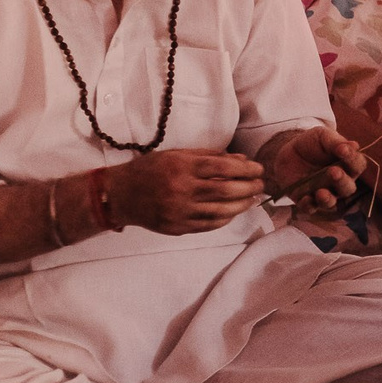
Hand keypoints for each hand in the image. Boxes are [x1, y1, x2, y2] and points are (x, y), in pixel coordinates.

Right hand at [106, 148, 268, 234]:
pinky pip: (210, 225)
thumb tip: (242, 160)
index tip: (259, 169)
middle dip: (250, 187)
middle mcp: (181, 190)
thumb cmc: (150, 170)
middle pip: (227, 191)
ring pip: (222, 211)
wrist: (120, 195)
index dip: (247, 169)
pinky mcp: (177, 227)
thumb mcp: (177, 155)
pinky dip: (226, 218)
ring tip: (252, 198)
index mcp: (182, 167)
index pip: (223, 168)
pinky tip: (233, 211)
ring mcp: (179, 211)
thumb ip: (210, 156)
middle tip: (261, 184)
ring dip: (243, 205)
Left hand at [262, 126, 368, 213]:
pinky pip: (310, 208)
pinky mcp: (306, 200)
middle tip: (334, 172)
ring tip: (321, 192)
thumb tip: (354, 146)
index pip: (358, 166)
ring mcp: (324, 193)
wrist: (287, 152)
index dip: (353, 160)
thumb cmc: (311, 143)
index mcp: (348, 166)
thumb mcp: (322, 136)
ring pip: (331, 202)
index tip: (343, 150)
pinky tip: (306, 198)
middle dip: (342, 181)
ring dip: (328, 199)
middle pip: (348, 188)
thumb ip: (336, 141)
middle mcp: (339, 183)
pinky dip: (308, 205)